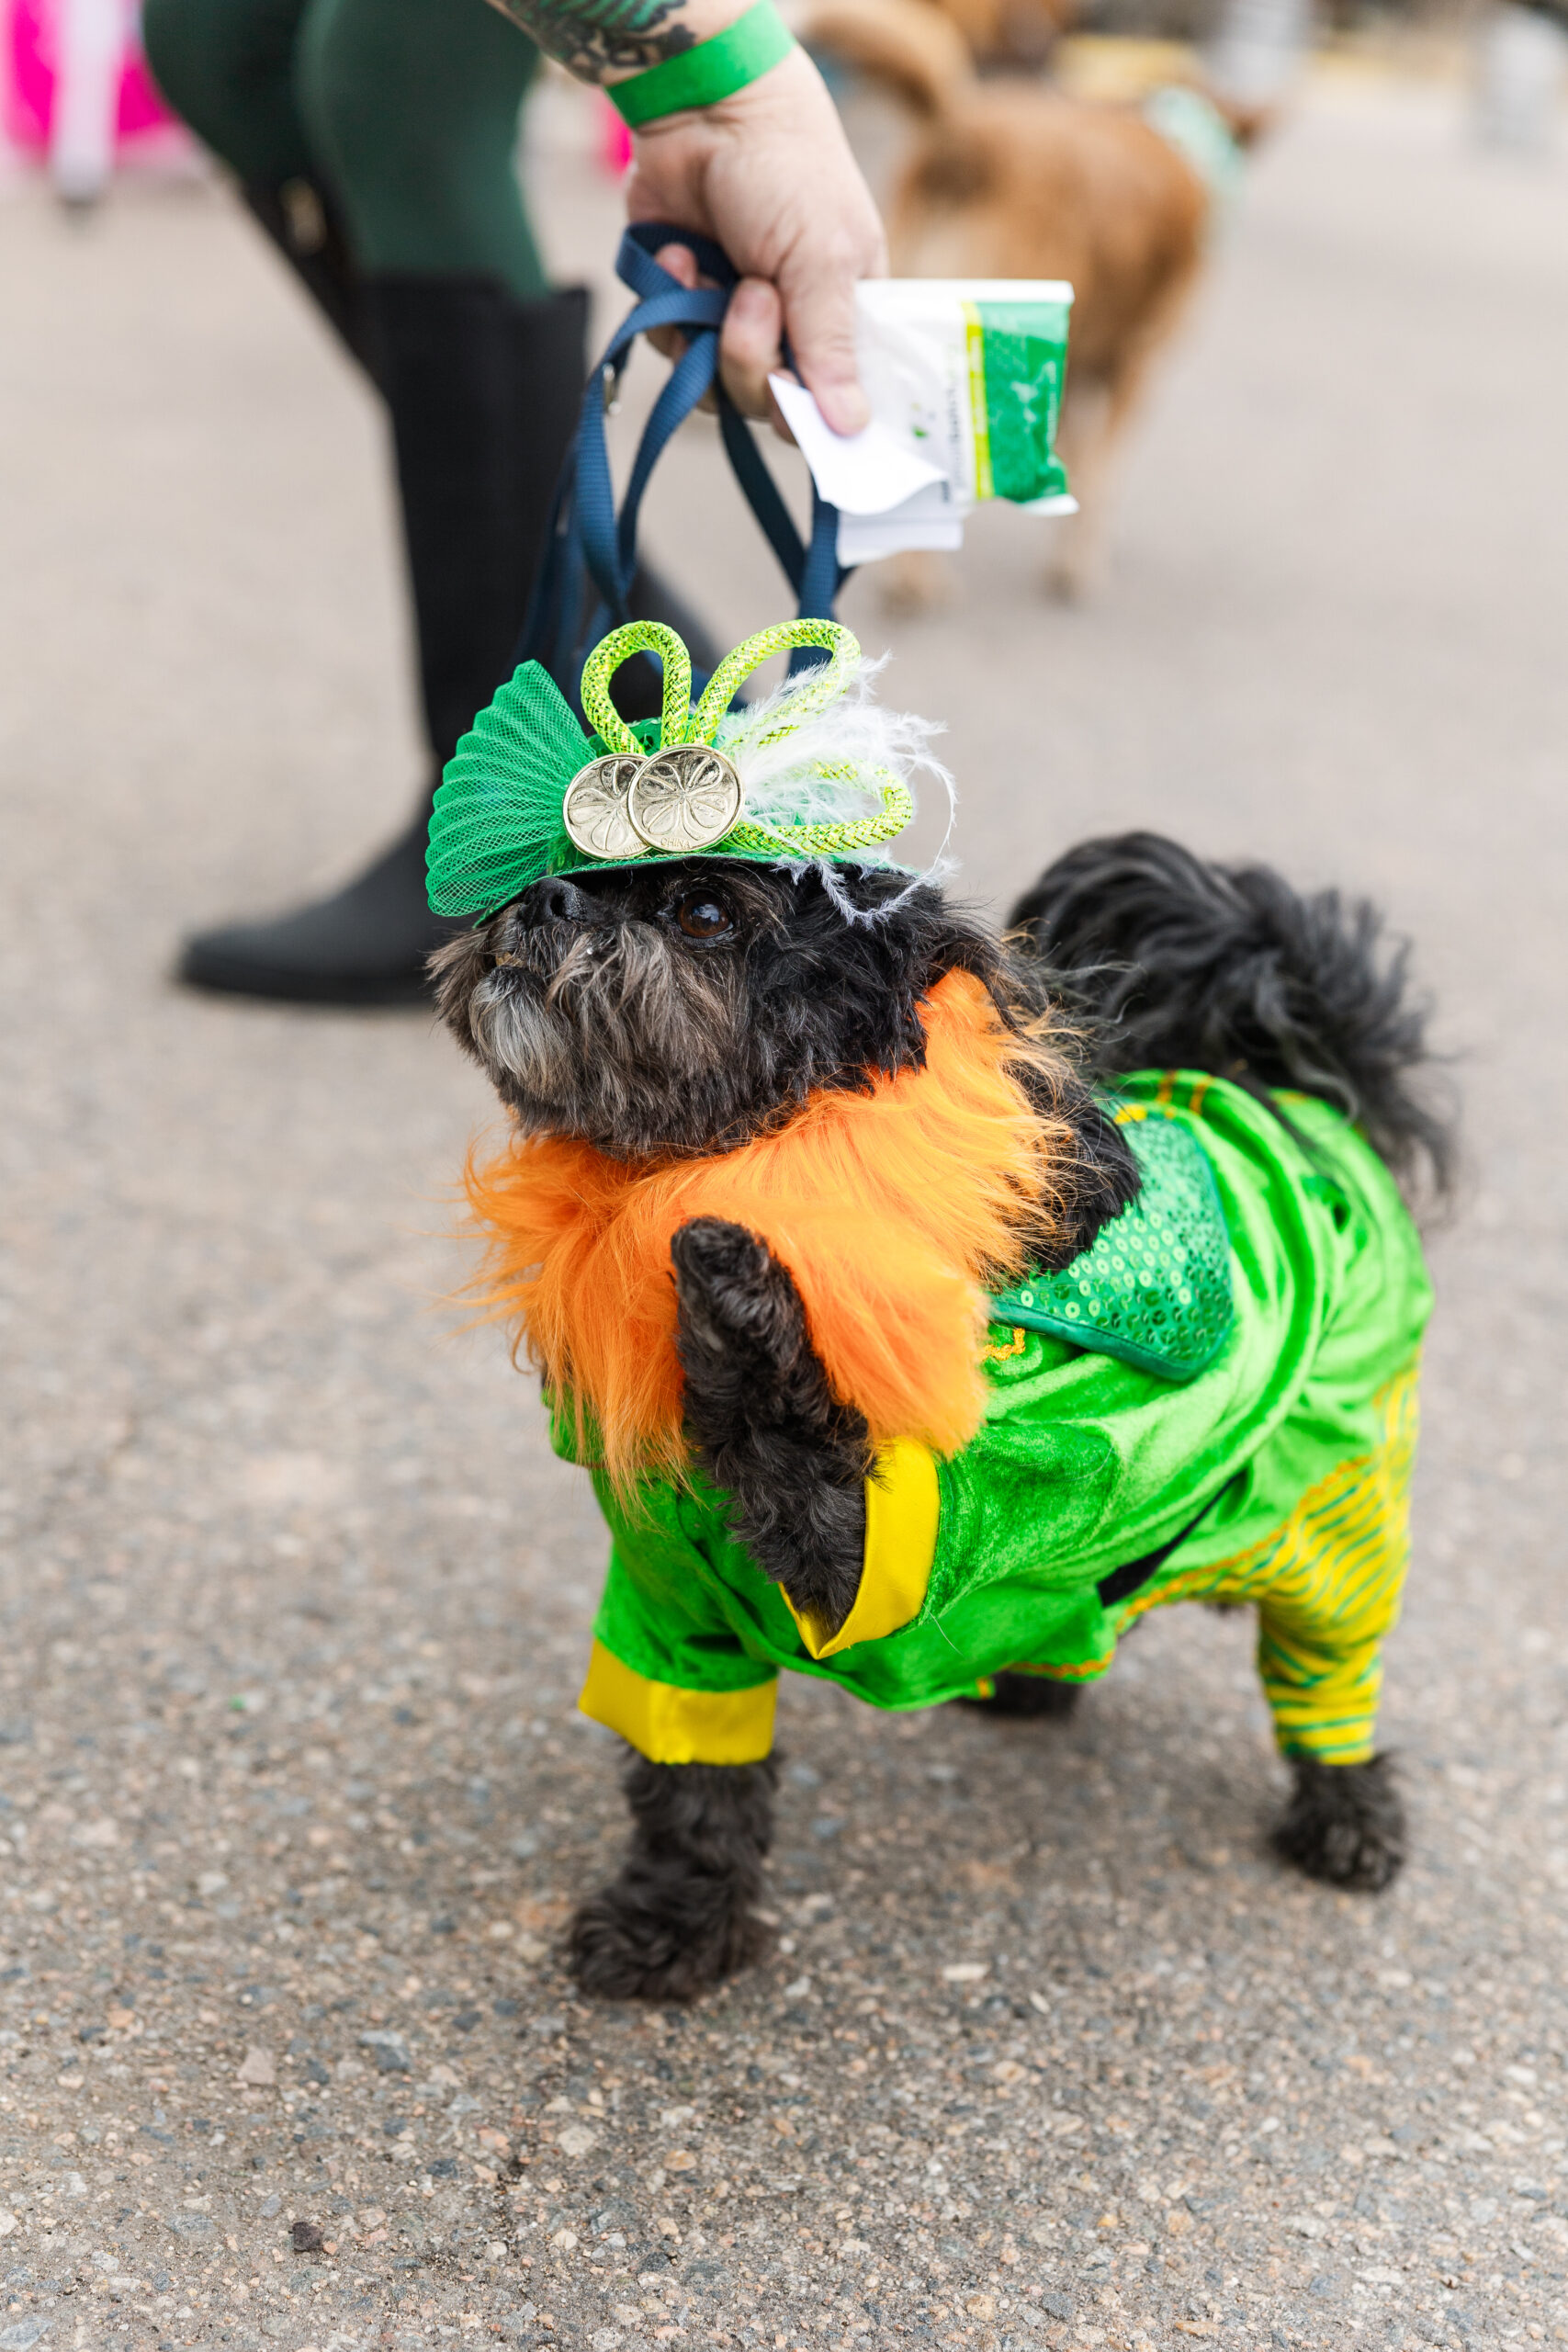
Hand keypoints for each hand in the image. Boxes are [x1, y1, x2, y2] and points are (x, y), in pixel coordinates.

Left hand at [624, 45, 885, 435]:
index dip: (804, 410)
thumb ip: (831, 347)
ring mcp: (729, 321)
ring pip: (710, 390)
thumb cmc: (786, 172)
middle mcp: (787, 330)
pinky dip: (667, 308)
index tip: (789, 389)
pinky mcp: (679, 305)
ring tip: (710, 273)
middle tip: (750, 297)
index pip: (828, 405)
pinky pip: (668, 351)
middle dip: (748, 360)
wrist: (706, 107)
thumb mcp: (823, 260)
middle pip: (761, 406)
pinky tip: (679, 255)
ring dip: (702, 337)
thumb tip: (853, 429)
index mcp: (841, 321)